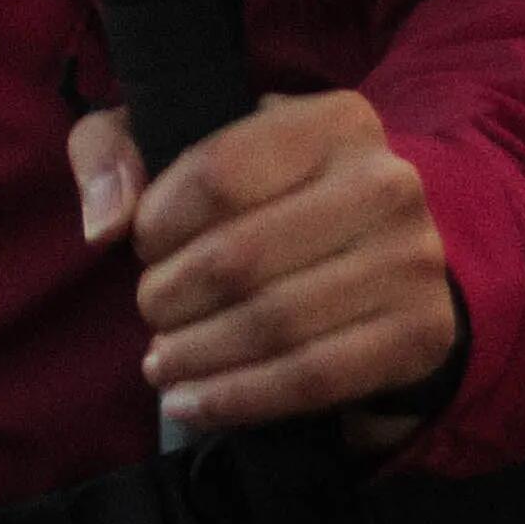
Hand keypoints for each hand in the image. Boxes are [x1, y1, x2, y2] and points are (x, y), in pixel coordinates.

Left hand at [73, 89, 460, 444]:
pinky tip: (193, 402)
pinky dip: (238, 399)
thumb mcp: (184, 139)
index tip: (140, 245)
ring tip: (161, 363)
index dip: (159, 221)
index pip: (218, 172)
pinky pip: (313, 379)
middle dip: (171, 297)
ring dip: (197, 354)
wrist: (378, 256)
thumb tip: (104, 225)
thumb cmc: (263, 192)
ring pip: (274, 324)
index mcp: (335, 120)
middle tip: (149, 310)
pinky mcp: (420, 335)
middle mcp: (387, 183)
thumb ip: (115, 150)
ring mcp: (413, 263)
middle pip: (241, 257)